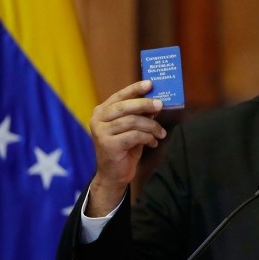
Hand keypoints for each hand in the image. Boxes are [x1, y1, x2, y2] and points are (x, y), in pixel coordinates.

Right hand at [87, 80, 166, 215]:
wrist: (113, 175)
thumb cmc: (124, 149)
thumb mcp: (131, 129)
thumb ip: (138, 115)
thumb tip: (155, 102)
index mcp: (102, 112)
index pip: (119, 96)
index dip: (135, 89)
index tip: (150, 84)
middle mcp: (98, 119)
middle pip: (125, 107)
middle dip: (145, 104)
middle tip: (160, 105)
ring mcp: (101, 132)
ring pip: (132, 121)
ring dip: (151, 126)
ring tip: (160, 133)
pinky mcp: (108, 145)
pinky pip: (134, 136)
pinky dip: (147, 138)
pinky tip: (153, 143)